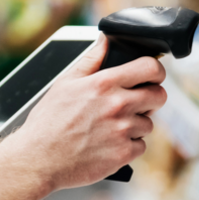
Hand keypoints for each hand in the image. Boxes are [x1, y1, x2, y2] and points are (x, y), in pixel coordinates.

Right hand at [6, 38, 166, 190]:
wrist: (39, 158)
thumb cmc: (49, 121)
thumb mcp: (65, 82)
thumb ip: (91, 59)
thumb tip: (106, 40)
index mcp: (104, 83)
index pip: (150, 68)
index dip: (156, 71)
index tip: (152, 76)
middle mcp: (117, 105)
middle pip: (159, 96)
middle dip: (151, 97)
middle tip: (136, 102)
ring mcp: (122, 131)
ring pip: (149, 123)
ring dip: (137, 124)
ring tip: (113, 126)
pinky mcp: (123, 154)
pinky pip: (141, 146)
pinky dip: (130, 146)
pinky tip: (110, 143)